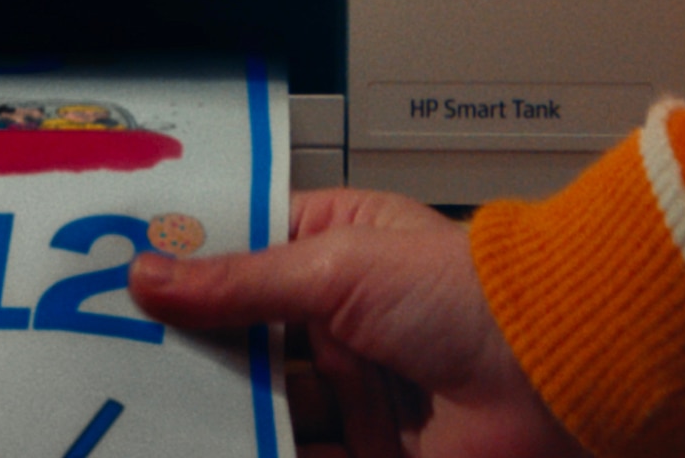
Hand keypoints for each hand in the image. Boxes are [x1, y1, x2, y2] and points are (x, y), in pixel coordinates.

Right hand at [130, 188, 583, 457]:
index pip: (250, 254)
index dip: (193, 270)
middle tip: (127, 356)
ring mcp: (365, 387)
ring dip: (226, 409)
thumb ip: (238, 280)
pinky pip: (308, 452)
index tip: (125, 281)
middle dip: (198, 350)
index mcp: (346, 248)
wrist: (559, 375)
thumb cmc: (473, 295)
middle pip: (252, 337)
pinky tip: (223, 443)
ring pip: (272, 402)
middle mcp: (353, 318)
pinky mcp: (380, 450)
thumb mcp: (335, 266)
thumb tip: (151, 273)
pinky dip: (267, 450)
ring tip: (161, 413)